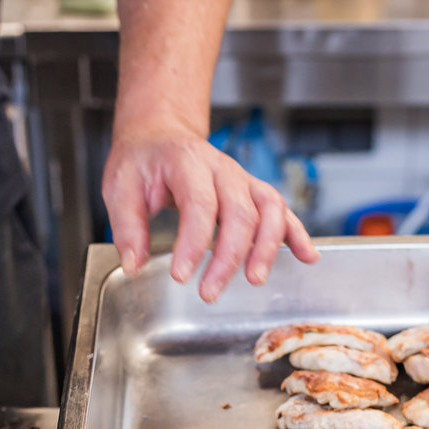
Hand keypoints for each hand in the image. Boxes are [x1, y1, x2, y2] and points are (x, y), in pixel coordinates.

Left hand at [102, 120, 319, 302]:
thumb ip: (127, 227)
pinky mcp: (253, 192)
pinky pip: (282, 211)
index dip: (193, 243)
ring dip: (268, 247)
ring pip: (269, 210)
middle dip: (229, 257)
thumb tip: (134, 265)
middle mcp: (222, 169)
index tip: (181, 275)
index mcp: (187, 162)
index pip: (199, 205)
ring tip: (256, 279)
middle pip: (240, 213)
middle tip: (210, 292)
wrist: (162, 135)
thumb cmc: (143, 162)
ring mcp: (243, 180)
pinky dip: (297, 234)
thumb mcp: (120, 186)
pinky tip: (308, 257)